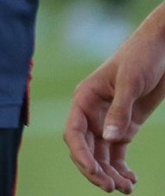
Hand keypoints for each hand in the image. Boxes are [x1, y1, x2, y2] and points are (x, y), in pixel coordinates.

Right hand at [68, 6, 164, 192]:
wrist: (160, 49)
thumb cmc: (141, 57)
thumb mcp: (130, 82)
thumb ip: (119, 110)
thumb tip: (109, 139)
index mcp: (85, 98)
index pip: (74, 132)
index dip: (80, 154)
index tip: (95, 172)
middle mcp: (92, 113)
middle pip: (86, 149)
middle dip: (96, 170)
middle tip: (111, 188)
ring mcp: (108, 121)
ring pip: (102, 155)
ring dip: (110, 173)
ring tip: (127, 188)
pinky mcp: (125, 126)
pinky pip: (117, 152)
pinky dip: (122, 168)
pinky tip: (131, 179)